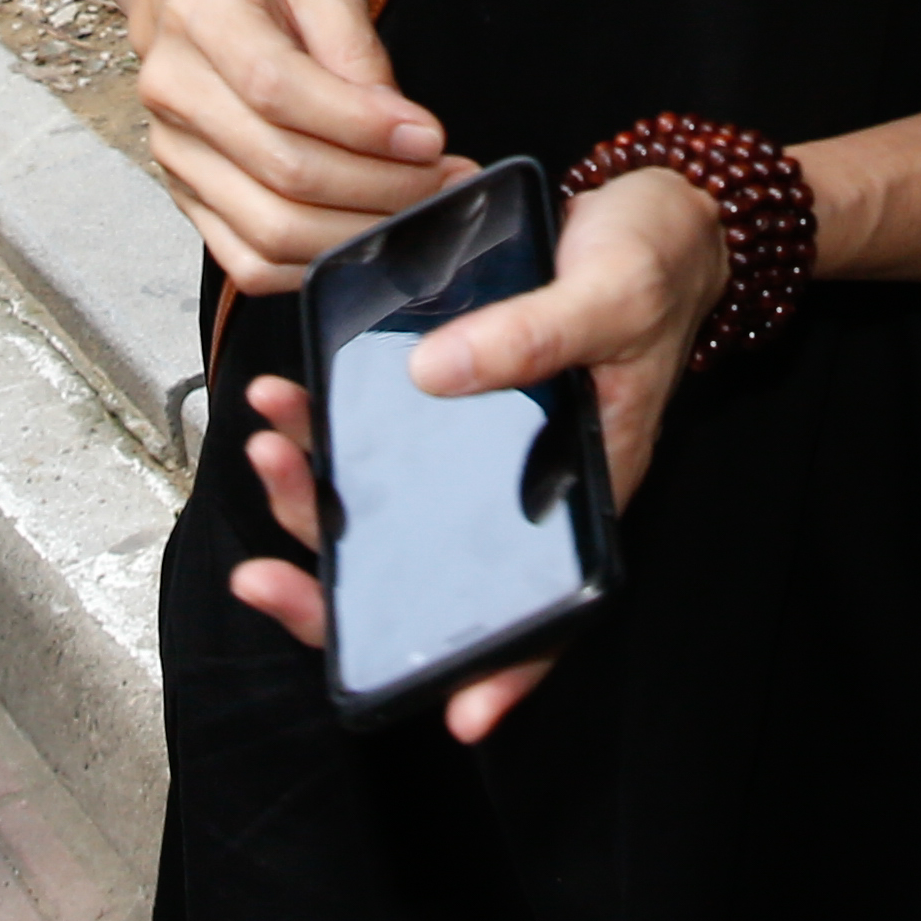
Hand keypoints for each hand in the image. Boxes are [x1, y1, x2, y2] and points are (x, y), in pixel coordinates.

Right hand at [125, 0, 457, 291]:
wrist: (192, 0)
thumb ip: (358, 44)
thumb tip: (402, 128)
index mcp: (204, 17)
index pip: (278, 89)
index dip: (361, 125)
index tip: (430, 138)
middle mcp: (175, 91)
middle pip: (281, 169)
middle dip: (380, 187)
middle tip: (445, 180)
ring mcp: (174, 155)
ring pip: (269, 230)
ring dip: (358, 234)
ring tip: (418, 212)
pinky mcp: (186, 200)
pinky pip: (250, 264)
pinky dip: (317, 267)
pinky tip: (366, 241)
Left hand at [220, 165, 724, 740]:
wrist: (651, 208)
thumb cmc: (653, 266)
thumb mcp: (609, 295)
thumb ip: (532, 336)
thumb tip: (432, 374)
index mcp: (581, 489)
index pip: (545, 607)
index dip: (506, 671)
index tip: (454, 712)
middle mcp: (520, 483)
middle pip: (428, 566)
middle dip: (341, 577)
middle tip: (266, 572)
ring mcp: (478, 445)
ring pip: (385, 505)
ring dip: (314, 492)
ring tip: (269, 440)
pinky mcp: (446, 397)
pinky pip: (375, 436)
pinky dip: (324, 426)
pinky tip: (287, 397)